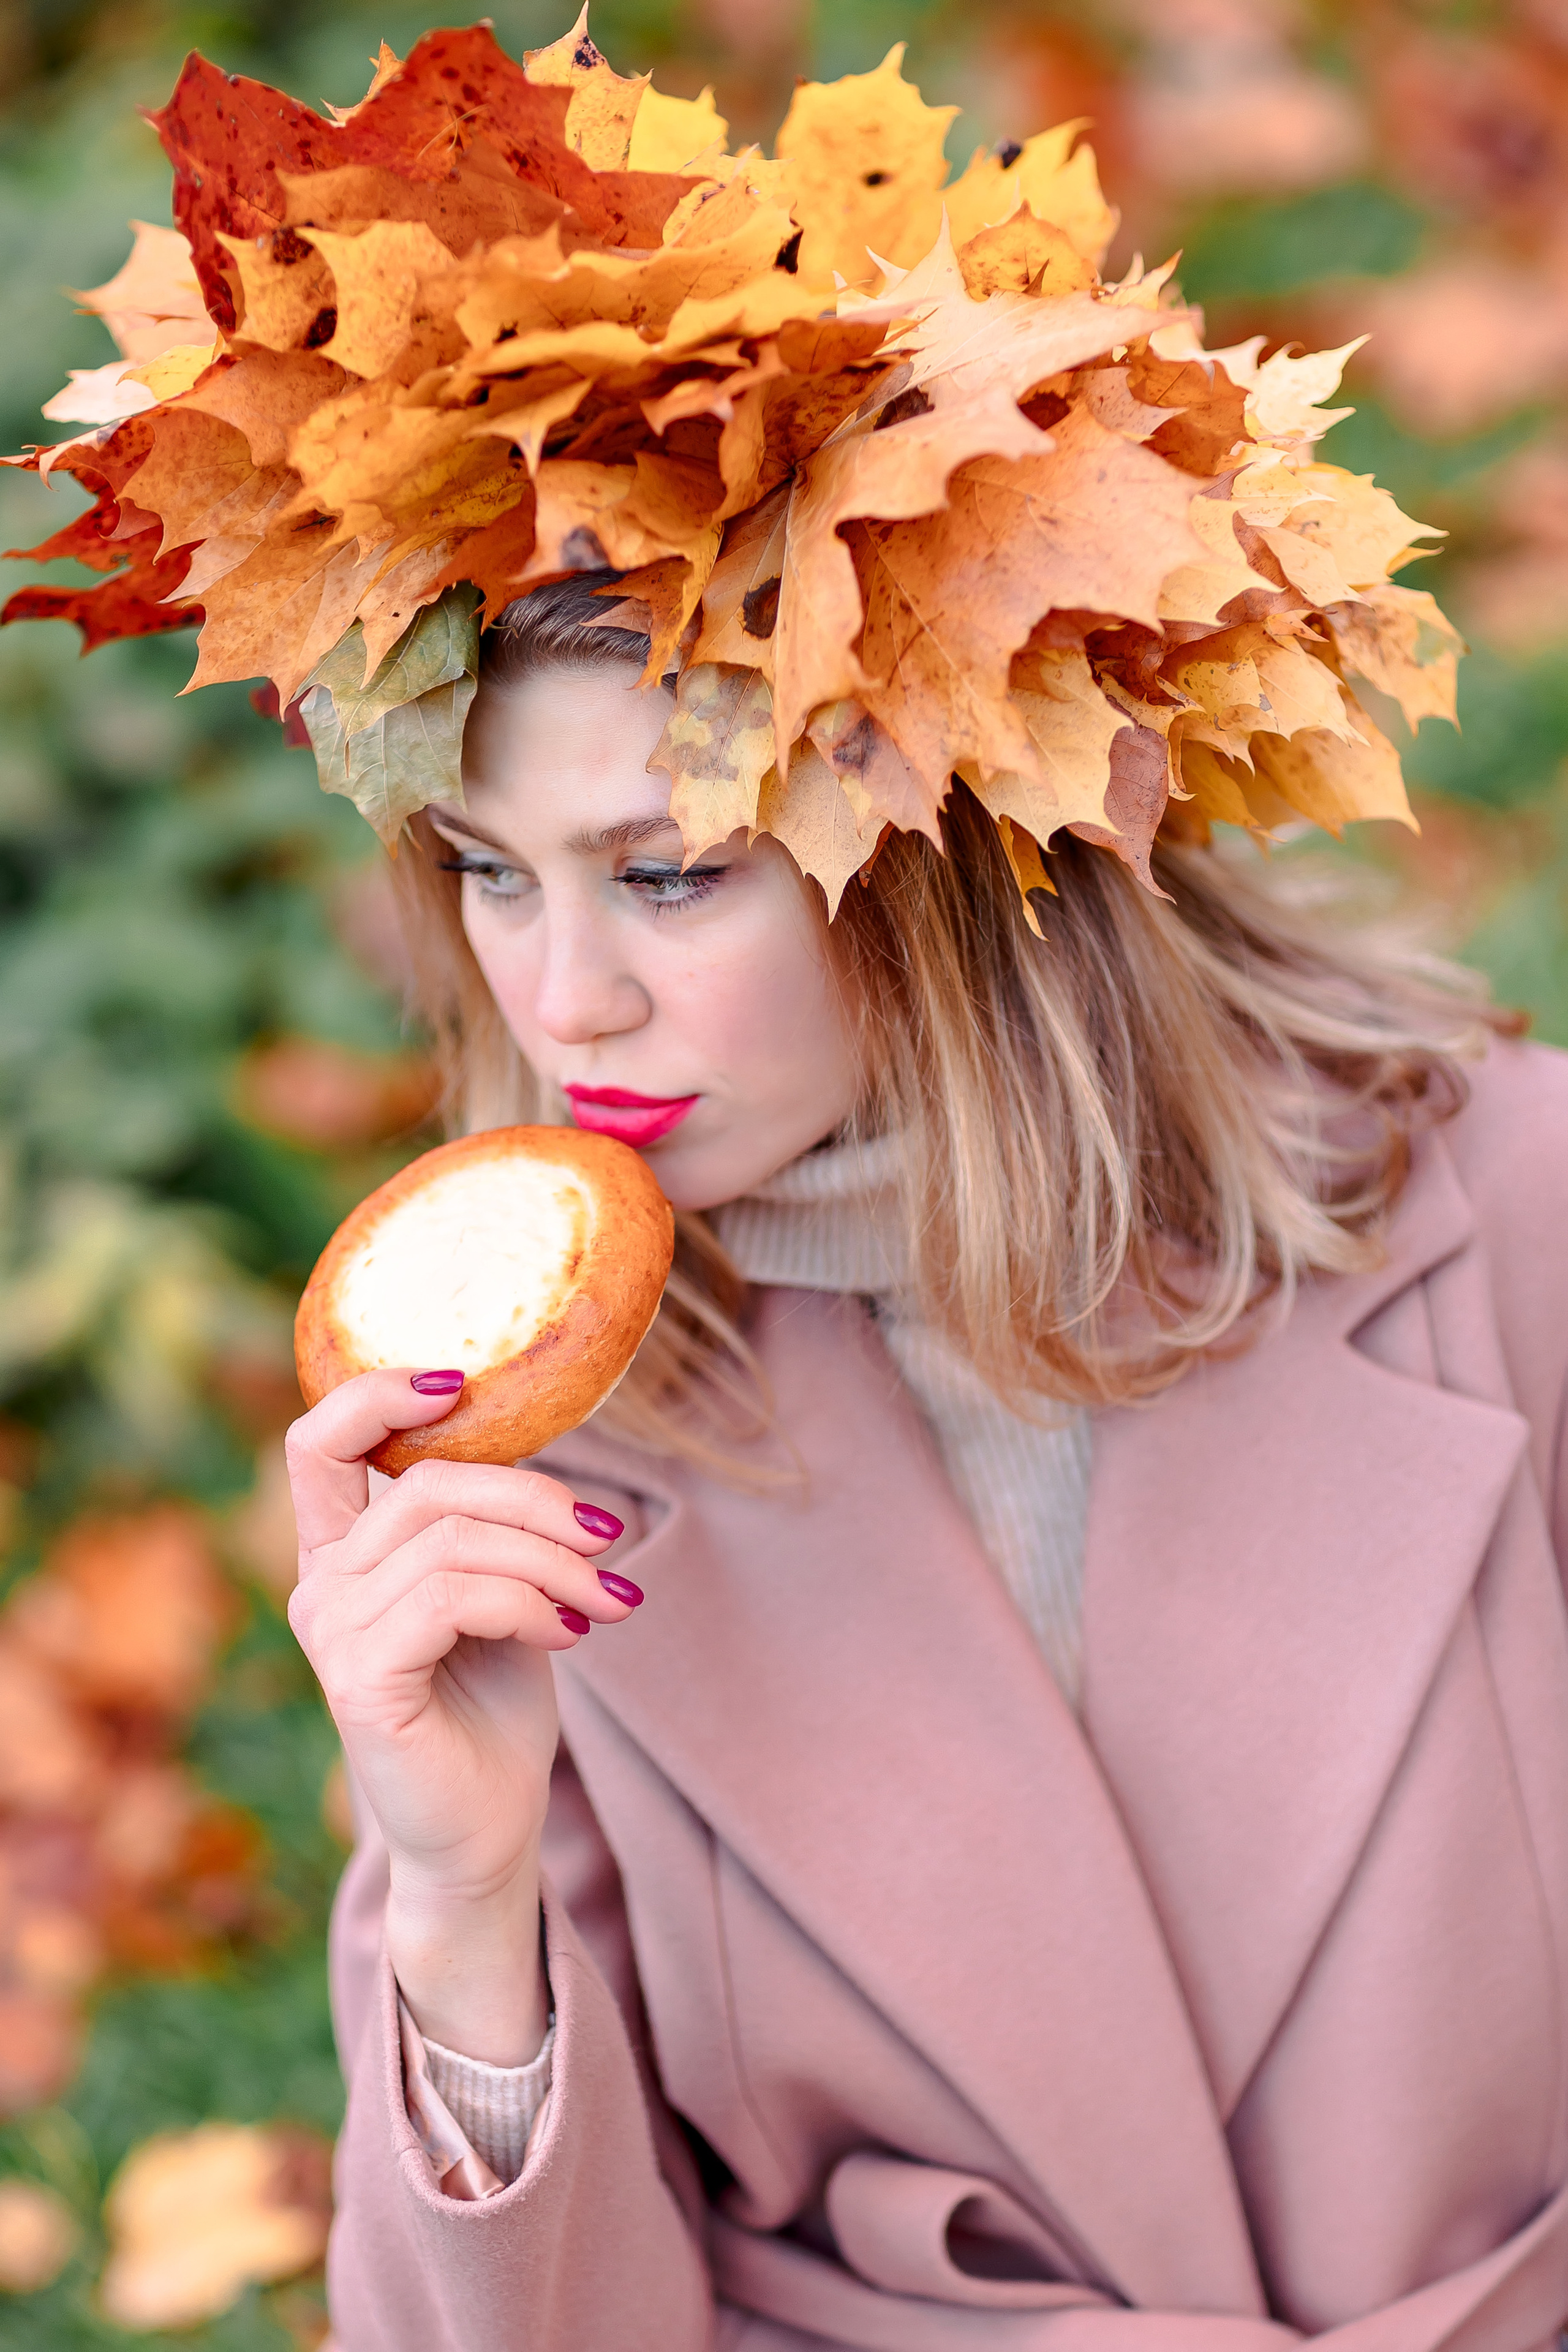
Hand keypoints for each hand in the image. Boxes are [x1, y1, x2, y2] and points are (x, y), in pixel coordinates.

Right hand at [285, 1368, 638, 2060]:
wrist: (488, 1830)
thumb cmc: (492, 1709)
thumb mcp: (498, 1592)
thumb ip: (489, 1527)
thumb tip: (547, 1464)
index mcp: (344, 1552)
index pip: (322, 1442)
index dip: (381, 1396)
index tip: (460, 1385)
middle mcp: (322, 1583)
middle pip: (426, 1485)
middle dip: (536, 1502)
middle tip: (608, 1541)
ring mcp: (332, 1631)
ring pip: (451, 1540)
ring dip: (553, 1563)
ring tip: (608, 1601)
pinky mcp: (358, 1678)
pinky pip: (452, 1597)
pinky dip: (528, 1603)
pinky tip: (570, 1633)